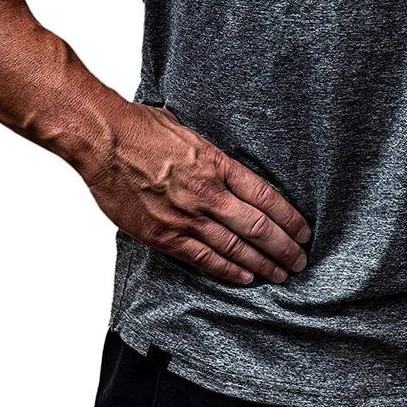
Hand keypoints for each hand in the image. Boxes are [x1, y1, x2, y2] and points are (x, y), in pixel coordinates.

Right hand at [83, 101, 311, 284]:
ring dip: (263, 264)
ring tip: (282, 273)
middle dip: (284, 247)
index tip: (303, 230)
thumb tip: (231, 170)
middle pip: (258, 227)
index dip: (289, 217)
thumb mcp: (190, 131)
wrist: (103, 141)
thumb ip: (213, 156)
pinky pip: (203, 259)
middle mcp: (207, 193)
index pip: (266, 197)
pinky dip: (228, 271)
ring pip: (235, 248)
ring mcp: (186, 217)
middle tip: (300, 260)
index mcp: (216, 163)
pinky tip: (246, 277)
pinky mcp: (164, 235)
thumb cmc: (142, 129)